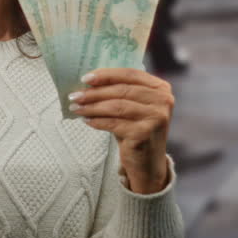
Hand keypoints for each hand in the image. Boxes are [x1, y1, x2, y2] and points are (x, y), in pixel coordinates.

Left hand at [69, 68, 173, 193]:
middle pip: (121, 90)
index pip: (130, 74)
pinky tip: (86, 120)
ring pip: (116, 106)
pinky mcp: (145, 133)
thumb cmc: (135, 129)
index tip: (85, 78)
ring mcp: (156, 117)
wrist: (147, 163)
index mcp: (160, 88)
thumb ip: (118, 91)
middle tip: (74, 95)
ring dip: (92, 106)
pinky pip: (113, 123)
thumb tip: (87, 82)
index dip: (106, 74)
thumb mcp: (132, 106)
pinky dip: (97, 121)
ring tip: (76, 107)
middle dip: (94, 92)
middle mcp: (163, 101)